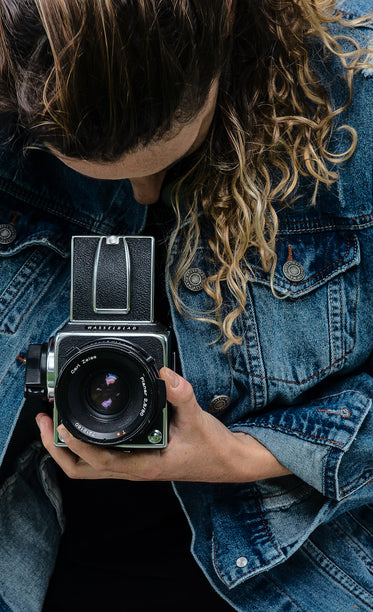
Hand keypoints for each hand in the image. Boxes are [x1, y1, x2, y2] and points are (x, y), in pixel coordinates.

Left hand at [36, 367, 290, 481]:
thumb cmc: (212, 449)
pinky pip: (103, 459)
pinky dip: (86, 446)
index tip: (60, 423)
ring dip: (68, 449)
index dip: (77, 444)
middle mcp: (134, 469)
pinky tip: (85, 427)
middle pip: (83, 471)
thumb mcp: (198, 419)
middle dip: (58, 449)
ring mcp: (134, 466)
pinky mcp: (139, 459)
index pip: (100, 461)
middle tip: (44, 422)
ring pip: (90, 468)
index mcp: (145, 464)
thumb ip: (182, 395)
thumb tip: (165, 373)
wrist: (228, 462)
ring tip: (55, 424)